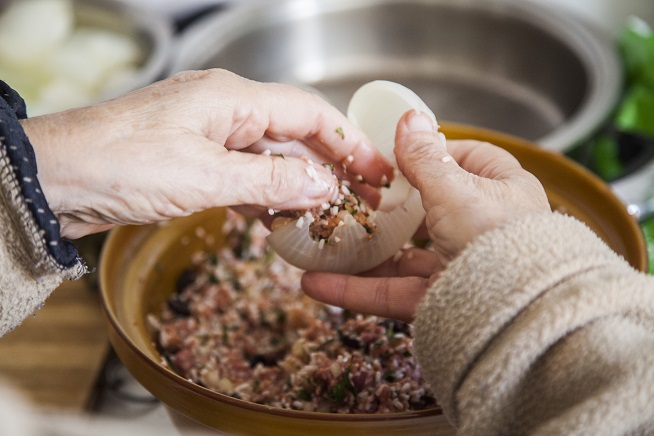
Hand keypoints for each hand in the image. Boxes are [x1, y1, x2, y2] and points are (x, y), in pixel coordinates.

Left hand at [21, 69, 393, 238]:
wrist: (55, 181)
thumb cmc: (121, 166)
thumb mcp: (207, 177)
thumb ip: (272, 180)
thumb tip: (323, 185)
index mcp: (233, 99)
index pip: (310, 112)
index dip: (349, 142)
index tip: (378, 171)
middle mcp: (225, 110)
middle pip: (294, 134)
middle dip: (330, 167)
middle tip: (362, 200)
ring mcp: (208, 135)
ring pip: (270, 156)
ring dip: (298, 185)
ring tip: (328, 216)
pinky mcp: (192, 160)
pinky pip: (242, 174)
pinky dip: (265, 195)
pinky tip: (279, 217)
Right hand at [302, 110, 550, 321]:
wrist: (519, 317)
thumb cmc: (496, 237)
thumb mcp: (456, 190)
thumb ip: (426, 159)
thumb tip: (410, 117)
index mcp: (504, 191)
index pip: (471, 160)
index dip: (436, 153)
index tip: (399, 154)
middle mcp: (486, 229)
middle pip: (430, 211)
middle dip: (389, 210)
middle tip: (355, 200)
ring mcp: (463, 268)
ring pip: (406, 258)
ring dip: (362, 256)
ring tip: (322, 247)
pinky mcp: (443, 303)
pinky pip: (396, 292)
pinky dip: (358, 290)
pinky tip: (318, 285)